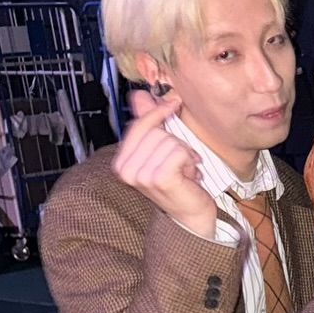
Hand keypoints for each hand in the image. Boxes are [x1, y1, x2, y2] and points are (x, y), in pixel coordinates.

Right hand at [112, 91, 218, 237]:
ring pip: (169, 141)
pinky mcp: (159, 178)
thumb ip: (150, 124)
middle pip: (156, 131)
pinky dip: (189, 160)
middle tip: (181, 162)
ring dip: (184, 154)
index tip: (173, 104)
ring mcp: (141, 175)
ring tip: (185, 170)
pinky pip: (178, 151)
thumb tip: (140, 96)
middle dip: (176, 143)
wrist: (192, 216)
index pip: (139, 124)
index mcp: (122, 162)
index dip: (159, 112)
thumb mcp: (162, 151)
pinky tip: (189, 174)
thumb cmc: (179, 185)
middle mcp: (127, 169)